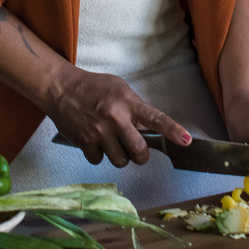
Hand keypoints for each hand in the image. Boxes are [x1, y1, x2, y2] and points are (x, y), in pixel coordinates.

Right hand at [45, 66, 192, 167]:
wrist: (62, 88)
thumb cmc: (94, 87)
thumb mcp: (120, 89)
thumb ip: (136, 108)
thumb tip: (150, 128)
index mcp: (128, 102)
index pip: (155, 118)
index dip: (173, 131)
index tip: (187, 141)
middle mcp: (115, 118)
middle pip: (138, 151)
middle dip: (141, 155)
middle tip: (137, 151)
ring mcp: (99, 132)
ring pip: (120, 160)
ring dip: (119, 156)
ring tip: (112, 143)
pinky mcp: (84, 142)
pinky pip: (99, 160)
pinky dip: (99, 155)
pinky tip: (94, 142)